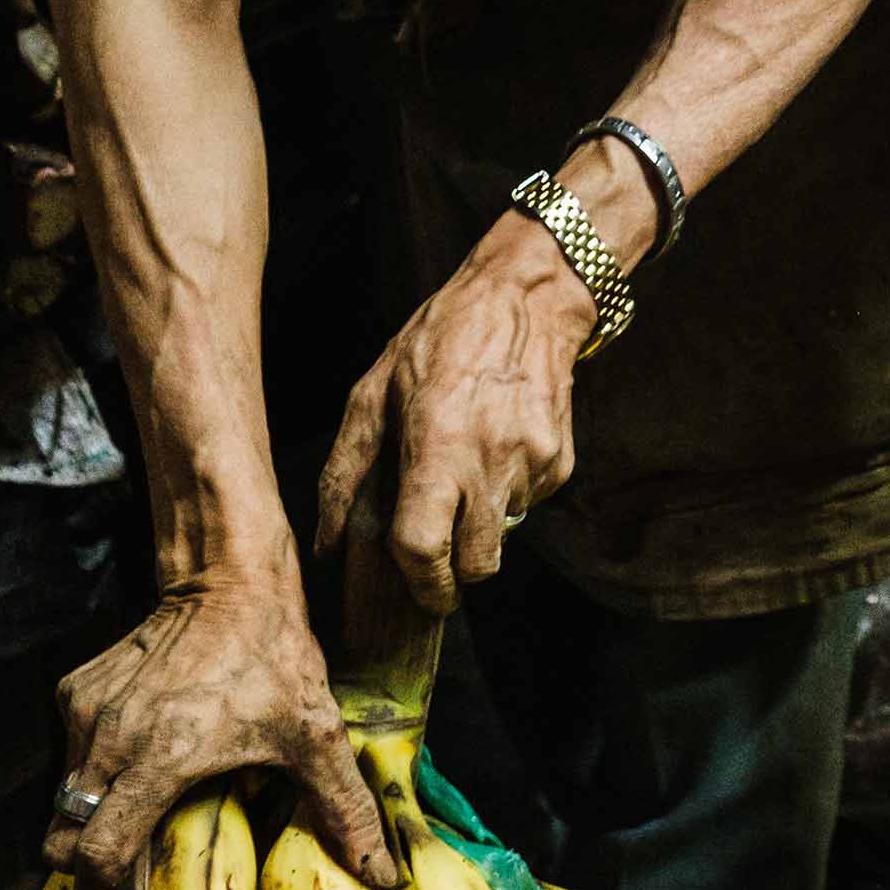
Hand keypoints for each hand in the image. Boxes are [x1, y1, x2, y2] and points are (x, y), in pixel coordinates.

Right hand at [44, 558, 396, 889]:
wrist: (229, 581)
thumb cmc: (271, 654)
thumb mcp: (314, 733)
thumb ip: (343, 807)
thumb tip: (380, 874)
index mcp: (158, 761)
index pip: (97, 853)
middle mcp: (110, 741)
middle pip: (61, 838)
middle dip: (85, 864)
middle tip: (128, 869)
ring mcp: (87, 713)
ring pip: (65, 796)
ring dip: (95, 814)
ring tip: (144, 808)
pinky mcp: (77, 690)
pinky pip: (72, 751)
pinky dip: (95, 768)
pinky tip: (142, 755)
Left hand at [315, 210, 591, 612]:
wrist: (525, 299)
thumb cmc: (439, 340)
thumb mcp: (373, 393)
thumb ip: (346, 472)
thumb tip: (328, 545)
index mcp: (437, 446)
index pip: (425, 548)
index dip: (418, 582)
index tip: (417, 590)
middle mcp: (491, 462)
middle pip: (477, 564)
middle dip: (455, 569)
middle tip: (437, 545)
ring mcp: (534, 463)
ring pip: (505, 536)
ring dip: (481, 524)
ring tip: (464, 471)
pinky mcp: (561, 461)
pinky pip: (529, 502)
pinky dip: (508, 492)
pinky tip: (495, 447)